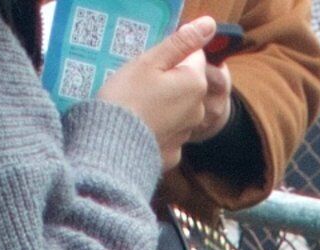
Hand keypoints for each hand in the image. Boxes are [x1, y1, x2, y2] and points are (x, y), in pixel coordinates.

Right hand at [100, 17, 226, 161]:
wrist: (110, 147)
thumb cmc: (126, 98)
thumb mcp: (149, 62)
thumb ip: (181, 43)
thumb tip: (209, 25)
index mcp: (195, 83)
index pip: (193, 58)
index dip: (171, 58)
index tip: (150, 67)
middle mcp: (198, 111)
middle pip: (187, 85)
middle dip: (169, 83)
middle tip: (139, 88)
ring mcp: (186, 135)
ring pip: (178, 111)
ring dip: (163, 107)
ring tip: (137, 110)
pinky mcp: (172, 154)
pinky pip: (167, 135)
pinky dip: (157, 132)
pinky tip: (140, 130)